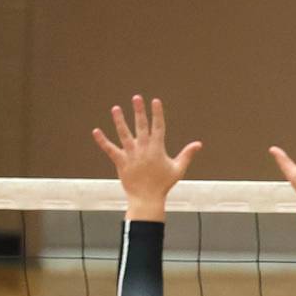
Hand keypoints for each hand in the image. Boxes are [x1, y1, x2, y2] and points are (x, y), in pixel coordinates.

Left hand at [92, 95, 201, 220]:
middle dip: (139, 111)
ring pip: (124, 134)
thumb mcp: (178, 169)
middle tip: (136, 97)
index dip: (157, 113)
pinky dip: (102, 141)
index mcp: (157, 149)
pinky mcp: (120, 162)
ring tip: (115, 108)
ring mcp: (131, 155)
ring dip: (120, 121)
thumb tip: (199, 144)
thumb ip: (187, 154)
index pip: (158, 127)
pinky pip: (110, 149)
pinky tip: (96, 131)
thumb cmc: (163, 184)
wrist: (147, 198)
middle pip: (141, 126)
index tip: (155, 101)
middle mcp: (143, 149)